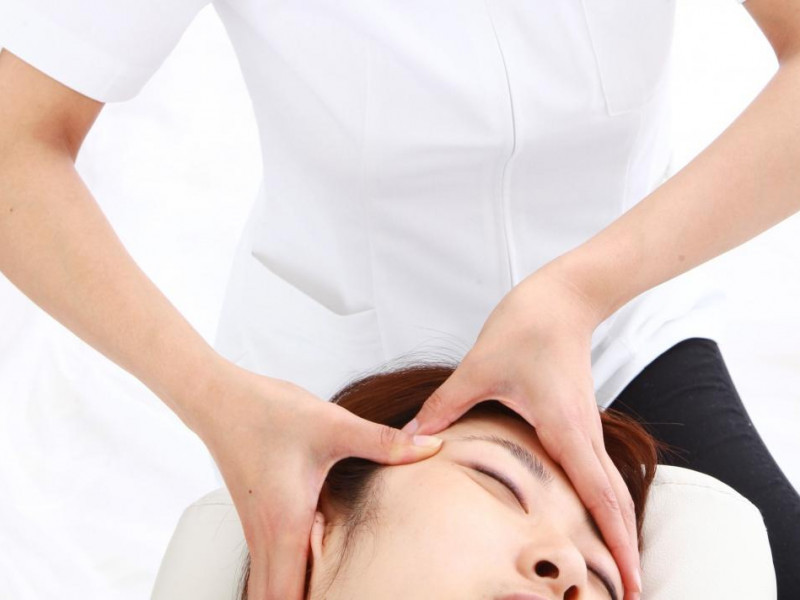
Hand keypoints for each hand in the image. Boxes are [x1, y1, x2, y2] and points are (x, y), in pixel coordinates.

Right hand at [190, 361, 444, 599]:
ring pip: (271, 586)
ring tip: (341, 590)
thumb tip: (432, 448)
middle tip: (352, 596)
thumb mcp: (333, 426)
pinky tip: (320, 565)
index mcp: (286, 526)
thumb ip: (384, 442)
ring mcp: (259, 530)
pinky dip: (290, 578)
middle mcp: (267, 537)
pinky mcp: (259, 519)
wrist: (222, 398)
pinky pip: (271, 566)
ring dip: (298, 595)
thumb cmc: (269, 411)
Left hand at [399, 267, 641, 599]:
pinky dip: (601, 506)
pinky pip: (595, 474)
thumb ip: (445, 406)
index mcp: (565, 428)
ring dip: (614, 531)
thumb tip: (410, 437)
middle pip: (613, 504)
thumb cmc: (527, 327)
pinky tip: (588, 524)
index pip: (599, 497)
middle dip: (623, 552)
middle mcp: (582, 435)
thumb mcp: (479, 366)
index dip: (615, 544)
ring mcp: (584, 430)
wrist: (561, 298)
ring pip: (607, 491)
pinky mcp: (578, 424)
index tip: (628, 585)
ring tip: (614, 573)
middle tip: (627, 597)